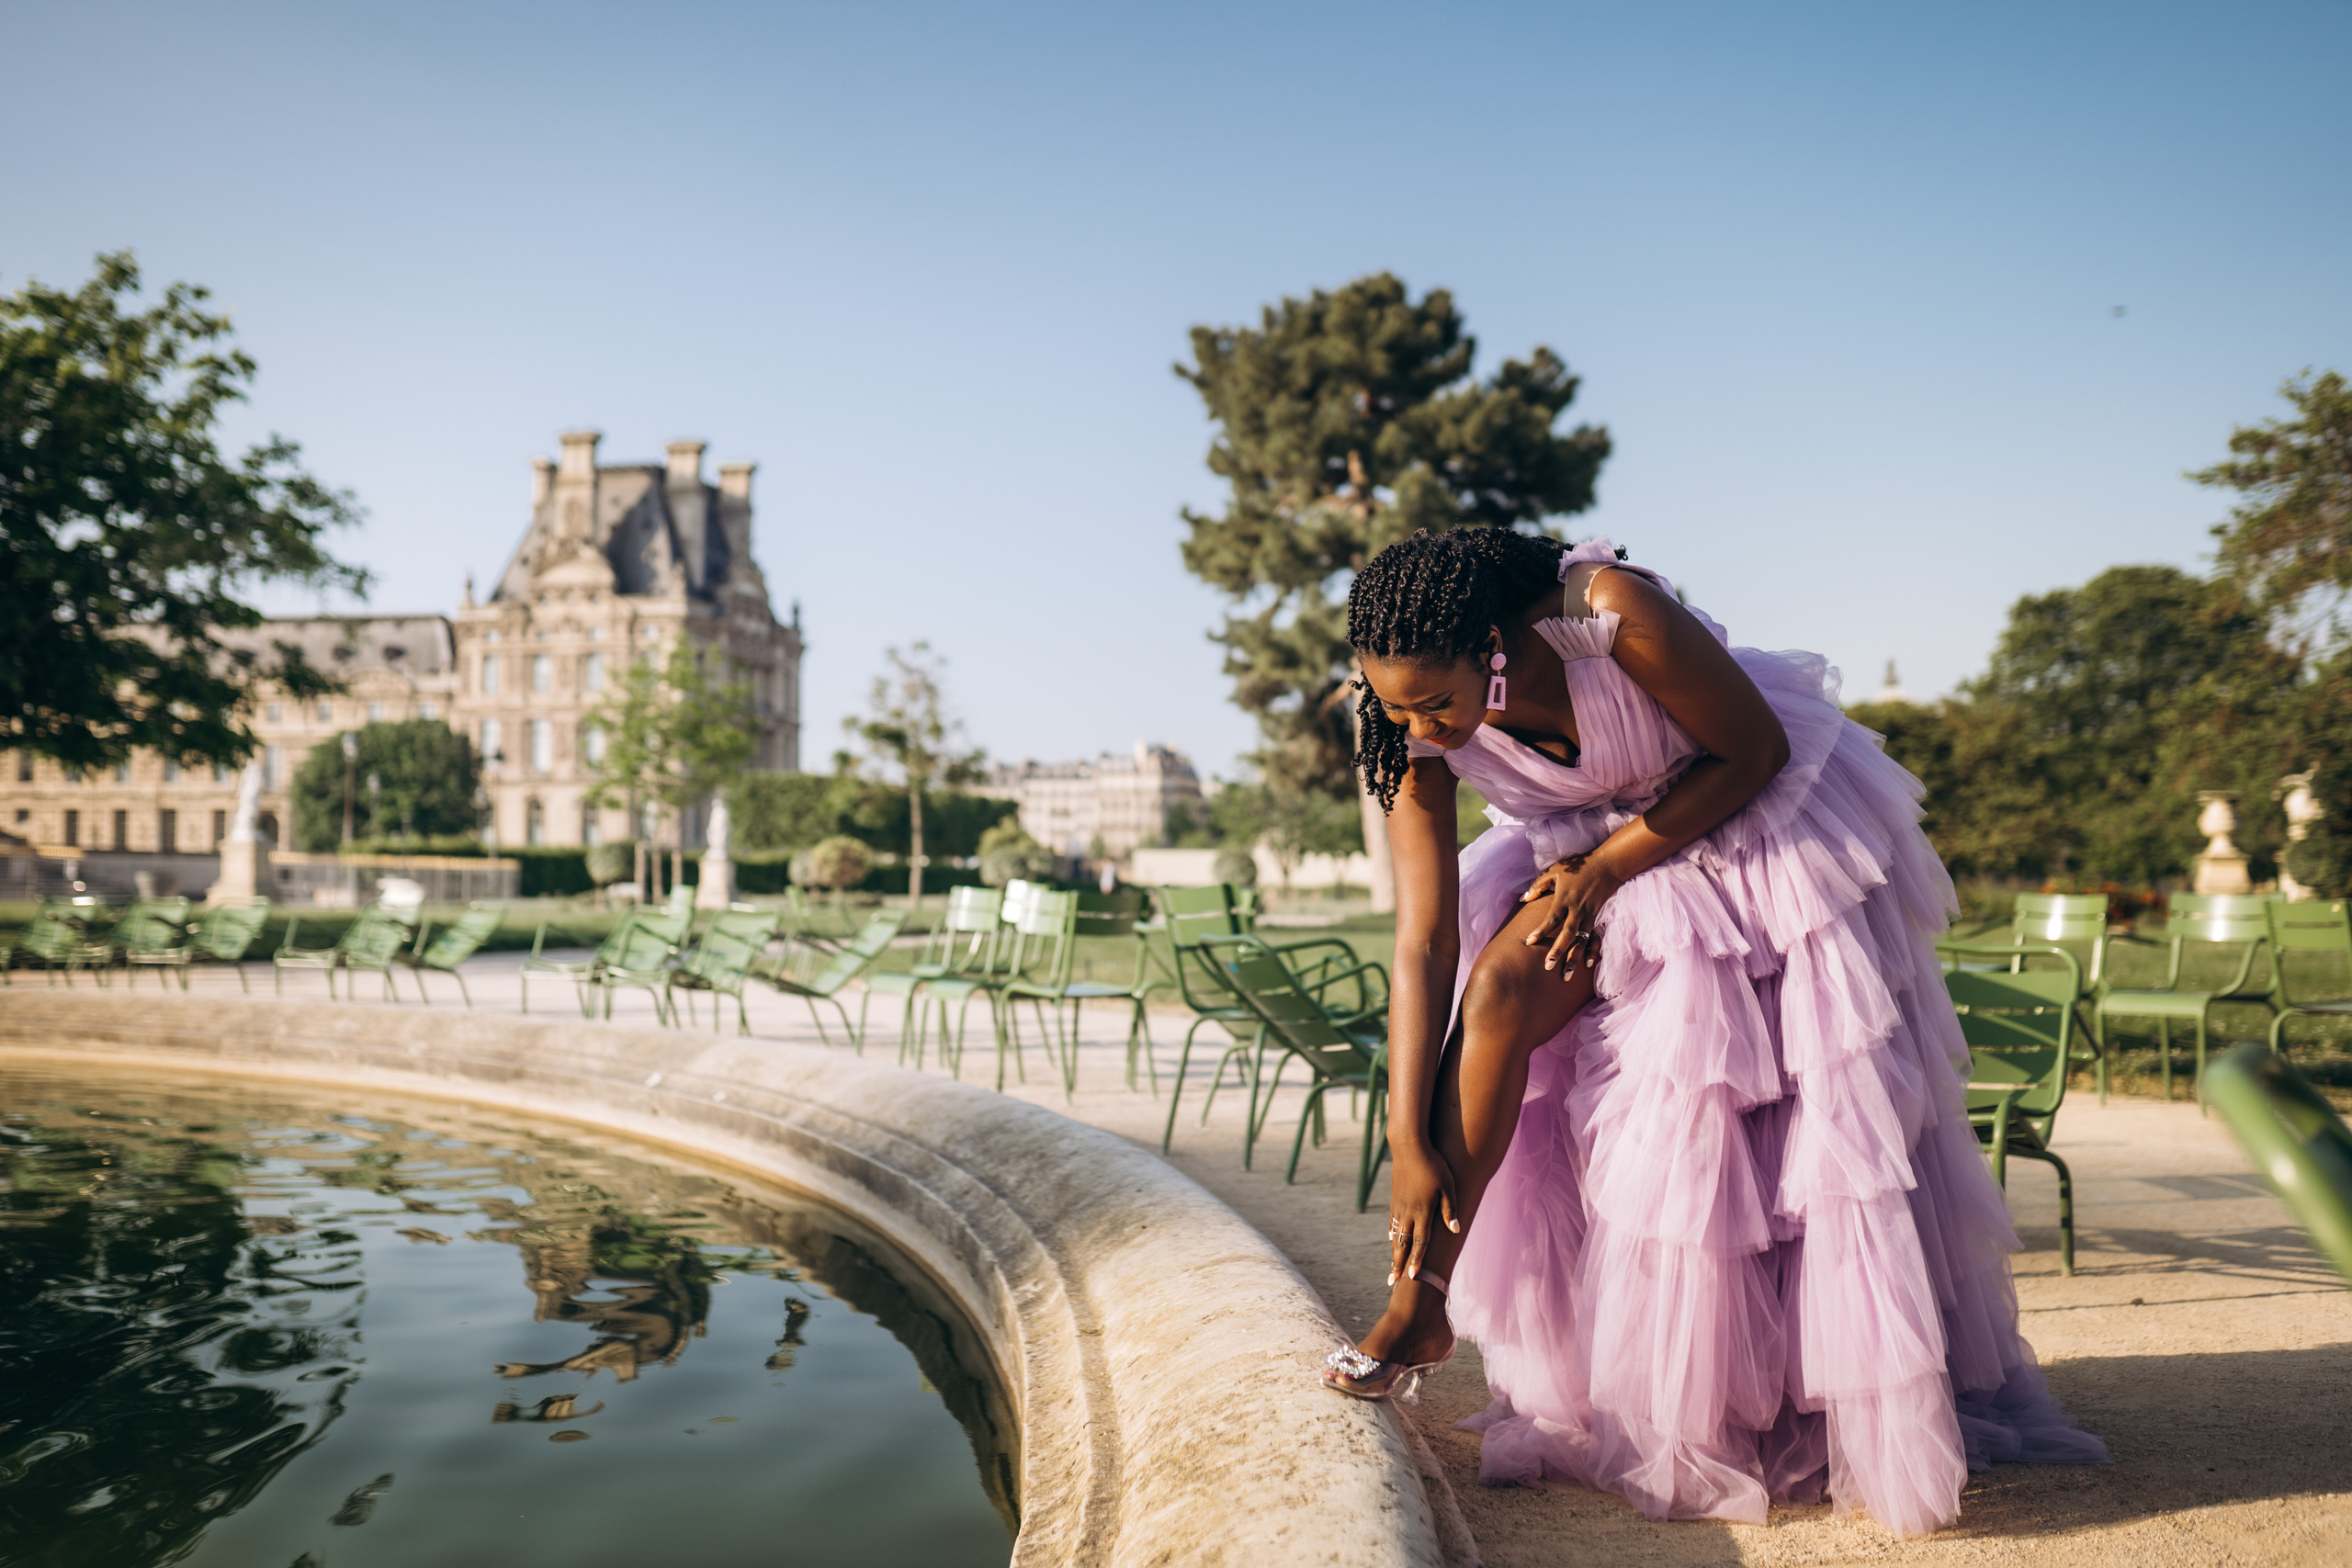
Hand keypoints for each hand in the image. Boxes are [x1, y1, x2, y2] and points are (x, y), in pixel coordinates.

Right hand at [1387, 1142, 1458, 1285]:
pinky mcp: (1395, 1198)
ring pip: (1395, 1235)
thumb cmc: (1434, 1164)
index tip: (1412, 1278)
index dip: (1416, 1261)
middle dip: (1397, 1264)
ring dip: (1394, 1252)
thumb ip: (1450, 1209)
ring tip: (1391, 1267)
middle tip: (1391, 1282)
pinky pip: (1392, 1221)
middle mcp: (1408, 1212)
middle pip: (1402, 1244)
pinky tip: (1392, 1239)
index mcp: (1423, 1211)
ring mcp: (1399, 1205)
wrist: (1409, 1146)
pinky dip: (1392, 1234)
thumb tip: (1455, 1229)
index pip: (1420, 1242)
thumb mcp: (1448, 1185)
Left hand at [1518, 853, 1624, 976]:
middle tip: (1547, 967)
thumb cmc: (1578, 866)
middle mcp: (1576, 910)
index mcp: (1564, 899)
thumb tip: (1524, 898)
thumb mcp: (1555, 870)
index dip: (1540, 931)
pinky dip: (1592, 951)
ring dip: (1574, 958)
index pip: (1550, 919)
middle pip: (1566, 935)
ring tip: (1565, 976)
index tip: (1528, 943)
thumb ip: (1538, 885)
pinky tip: (1588, 965)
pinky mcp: (1597, 917)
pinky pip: (1594, 938)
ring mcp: (1589, 915)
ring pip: (1581, 941)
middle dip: (1557, 952)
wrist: (1607, 864)